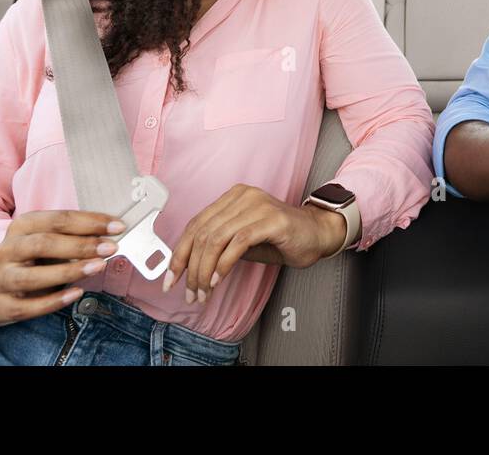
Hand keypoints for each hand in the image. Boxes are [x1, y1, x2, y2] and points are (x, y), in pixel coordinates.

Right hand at [0, 210, 124, 330]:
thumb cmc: (33, 257)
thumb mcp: (48, 239)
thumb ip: (74, 235)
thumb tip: (112, 232)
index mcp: (21, 226)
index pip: (57, 219)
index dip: (89, 221)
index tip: (117, 226)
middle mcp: (7, 250)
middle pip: (43, 244)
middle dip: (80, 245)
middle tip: (111, 248)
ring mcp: (1, 278)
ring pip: (32, 277)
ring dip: (69, 271)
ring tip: (99, 267)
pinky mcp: (0, 306)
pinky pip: (26, 306)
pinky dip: (53, 301)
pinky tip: (77, 294)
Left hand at [163, 184, 346, 304]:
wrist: (318, 234)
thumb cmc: (281, 238)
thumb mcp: (243, 241)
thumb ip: (219, 245)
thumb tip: (189, 265)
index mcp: (232, 197)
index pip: (195, 224)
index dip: (179, 253)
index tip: (171, 278)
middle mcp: (242, 196)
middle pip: (202, 232)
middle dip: (190, 267)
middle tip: (190, 292)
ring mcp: (257, 205)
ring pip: (216, 238)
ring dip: (204, 270)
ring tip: (203, 291)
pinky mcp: (271, 219)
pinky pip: (238, 242)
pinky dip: (223, 264)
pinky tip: (218, 280)